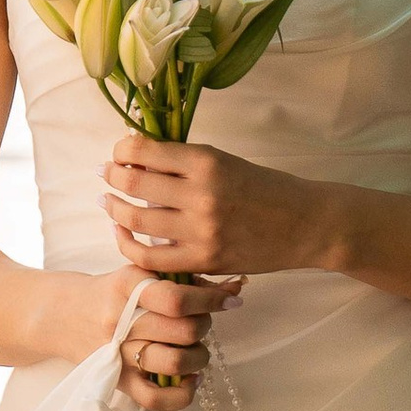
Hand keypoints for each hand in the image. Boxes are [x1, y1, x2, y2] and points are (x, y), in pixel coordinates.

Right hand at [99, 264, 242, 410]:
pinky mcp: (119, 382)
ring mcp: (119, 355)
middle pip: (183, 331)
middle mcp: (121, 322)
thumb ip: (182, 278)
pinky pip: (156, 399)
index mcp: (126, 288)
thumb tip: (233, 287)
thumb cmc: (110, 292)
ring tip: (195, 349)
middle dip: (204, 325)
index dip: (211, 299)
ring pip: (175, 363)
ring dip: (198, 357)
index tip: (230, 298)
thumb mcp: (139, 274)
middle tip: (201, 322)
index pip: (177, 298)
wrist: (60, 315)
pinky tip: (190, 379)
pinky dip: (182, 393)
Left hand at [103, 132, 333, 279]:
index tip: (118, 152)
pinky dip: (128, 244)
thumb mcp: (226, 161)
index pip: (143, 152)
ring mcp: (201, 231)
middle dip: (111, 176)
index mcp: (207, 162)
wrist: (306, 224)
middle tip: (105, 174)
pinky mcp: (204, 260)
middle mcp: (201, 195)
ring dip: (114, 209)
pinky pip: (150, 256)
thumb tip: (137, 155)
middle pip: (133, 184)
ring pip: (136, 220)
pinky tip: (122, 234)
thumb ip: (184, 161)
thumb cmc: (266, 188)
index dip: (122, 150)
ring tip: (108, 202)